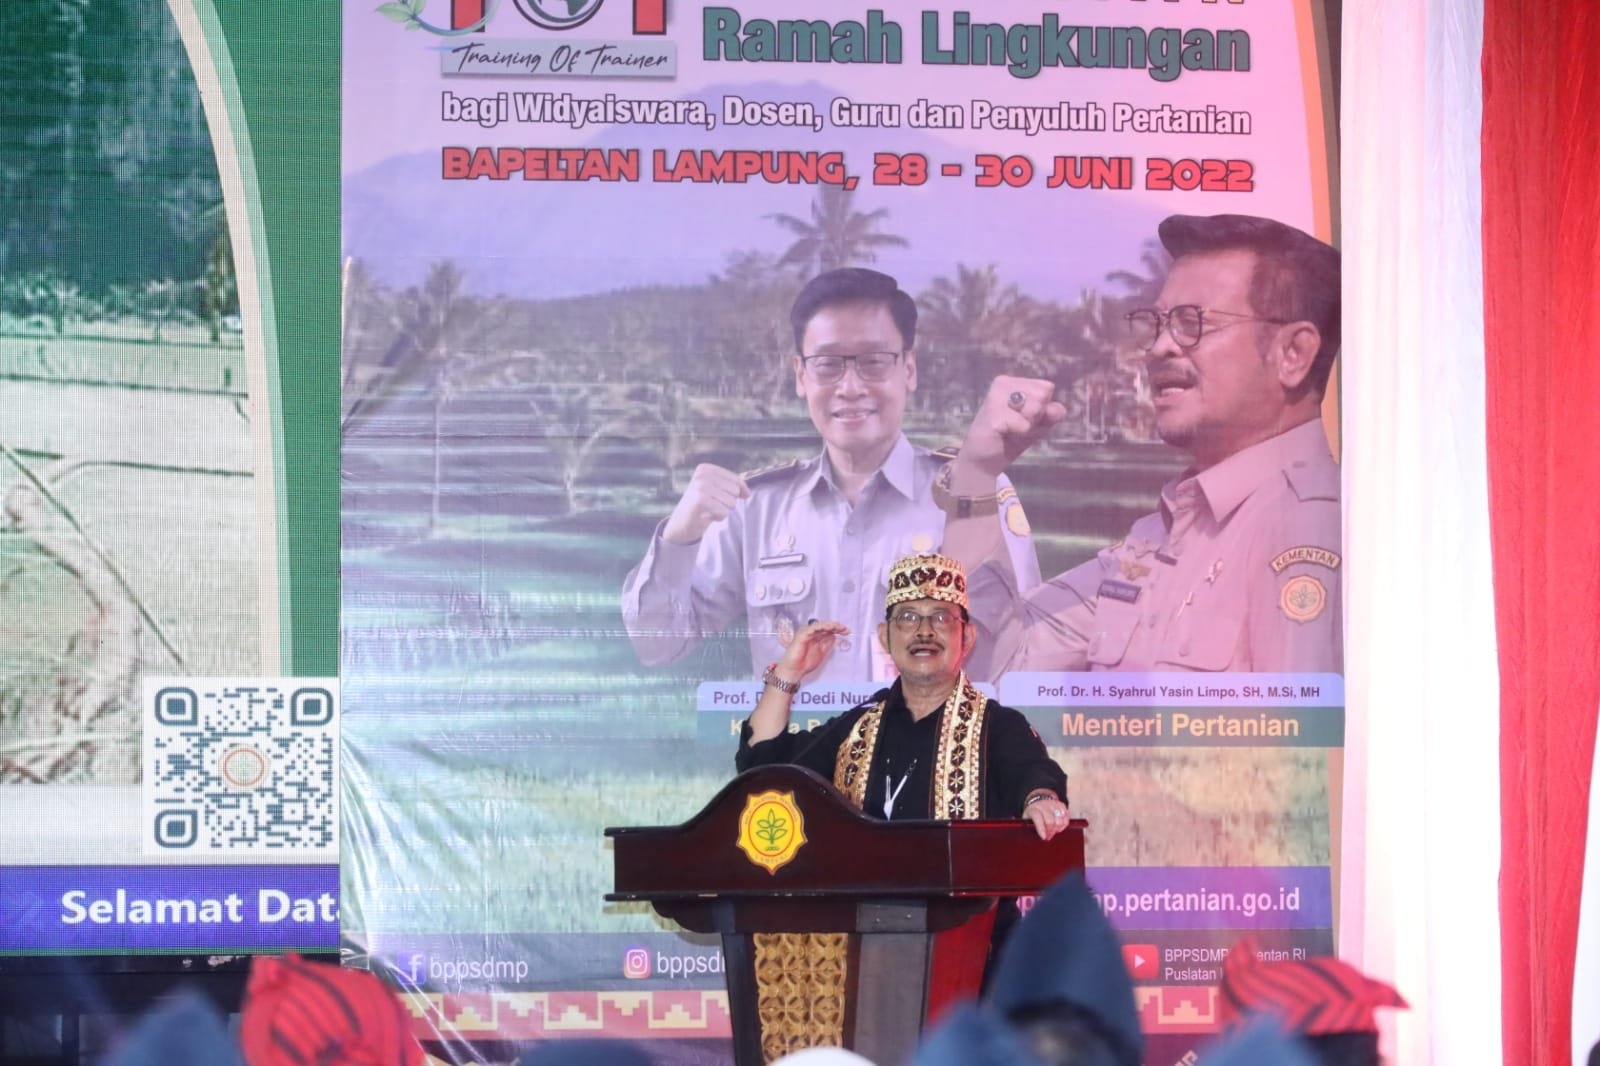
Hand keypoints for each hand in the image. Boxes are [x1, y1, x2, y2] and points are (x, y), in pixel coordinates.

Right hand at [661, 463, 748, 543]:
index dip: (737, 493)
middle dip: (727, 502)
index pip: (735, 480)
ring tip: (708, 510)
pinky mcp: (701, 501)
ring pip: (732, 502)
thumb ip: (734, 487)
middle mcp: (702, 475)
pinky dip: (718, 518)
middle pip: (735, 491)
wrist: (681, 524)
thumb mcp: (716, 490)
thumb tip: (748, 494)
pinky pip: (724, 512)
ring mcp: (701, 487)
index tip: (720, 498)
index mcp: (706, 469)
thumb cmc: (702, 506)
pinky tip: (706, 516)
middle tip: (711, 505)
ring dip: (723, 510)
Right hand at [774, 620, 849, 681]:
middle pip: (825, 625)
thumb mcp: (821, 653)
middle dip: (836, 626)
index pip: (828, 629)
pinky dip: (821, 627)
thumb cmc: (804, 663)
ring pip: (820, 625)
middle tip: (845, 629)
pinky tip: (829, 628)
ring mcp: (805, 633)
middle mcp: (810, 633)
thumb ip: (827, 644)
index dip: (838, 629)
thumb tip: (835, 636)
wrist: (794, 671)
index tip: (847, 631)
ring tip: (839, 627)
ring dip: (830, 625)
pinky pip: (813, 628)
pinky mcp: (802, 635)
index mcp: (815, 636)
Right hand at [953, 376, 1067, 484]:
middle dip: (1034, 416)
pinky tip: (1003, 435)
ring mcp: (996, 396)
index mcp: (1013, 382)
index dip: (1042, 409)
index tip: (1023, 419)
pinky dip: (1019, 434)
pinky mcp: (993, 413)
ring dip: (1027, 425)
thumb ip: (1051, 414)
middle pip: (1043, 394)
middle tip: (1016, 426)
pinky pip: (1023, 424)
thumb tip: (1057, 408)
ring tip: (1010, 430)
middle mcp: (1004, 383)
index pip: (1046, 388)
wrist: (985, 460)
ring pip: (1035, 407)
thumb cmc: (1010, 439)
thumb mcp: (1038, 425)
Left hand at [1023, 794, 1069, 840]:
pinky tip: (1058, 827)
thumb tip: (1034, 838)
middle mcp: (1043, 805)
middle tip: (1048, 837)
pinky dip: (1063, 825)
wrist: (1038, 801)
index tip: (1044, 837)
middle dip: (1050, 832)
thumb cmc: (1032, 814)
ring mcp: (1053, 804)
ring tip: (1052, 832)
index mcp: (1033, 809)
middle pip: (1050, 821)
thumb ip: (1029, 827)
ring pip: (1059, 821)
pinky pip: (1066, 818)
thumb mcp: (1026, 819)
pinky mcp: (1061, 805)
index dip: (1041, 828)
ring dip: (1057, 830)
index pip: (1037, 818)